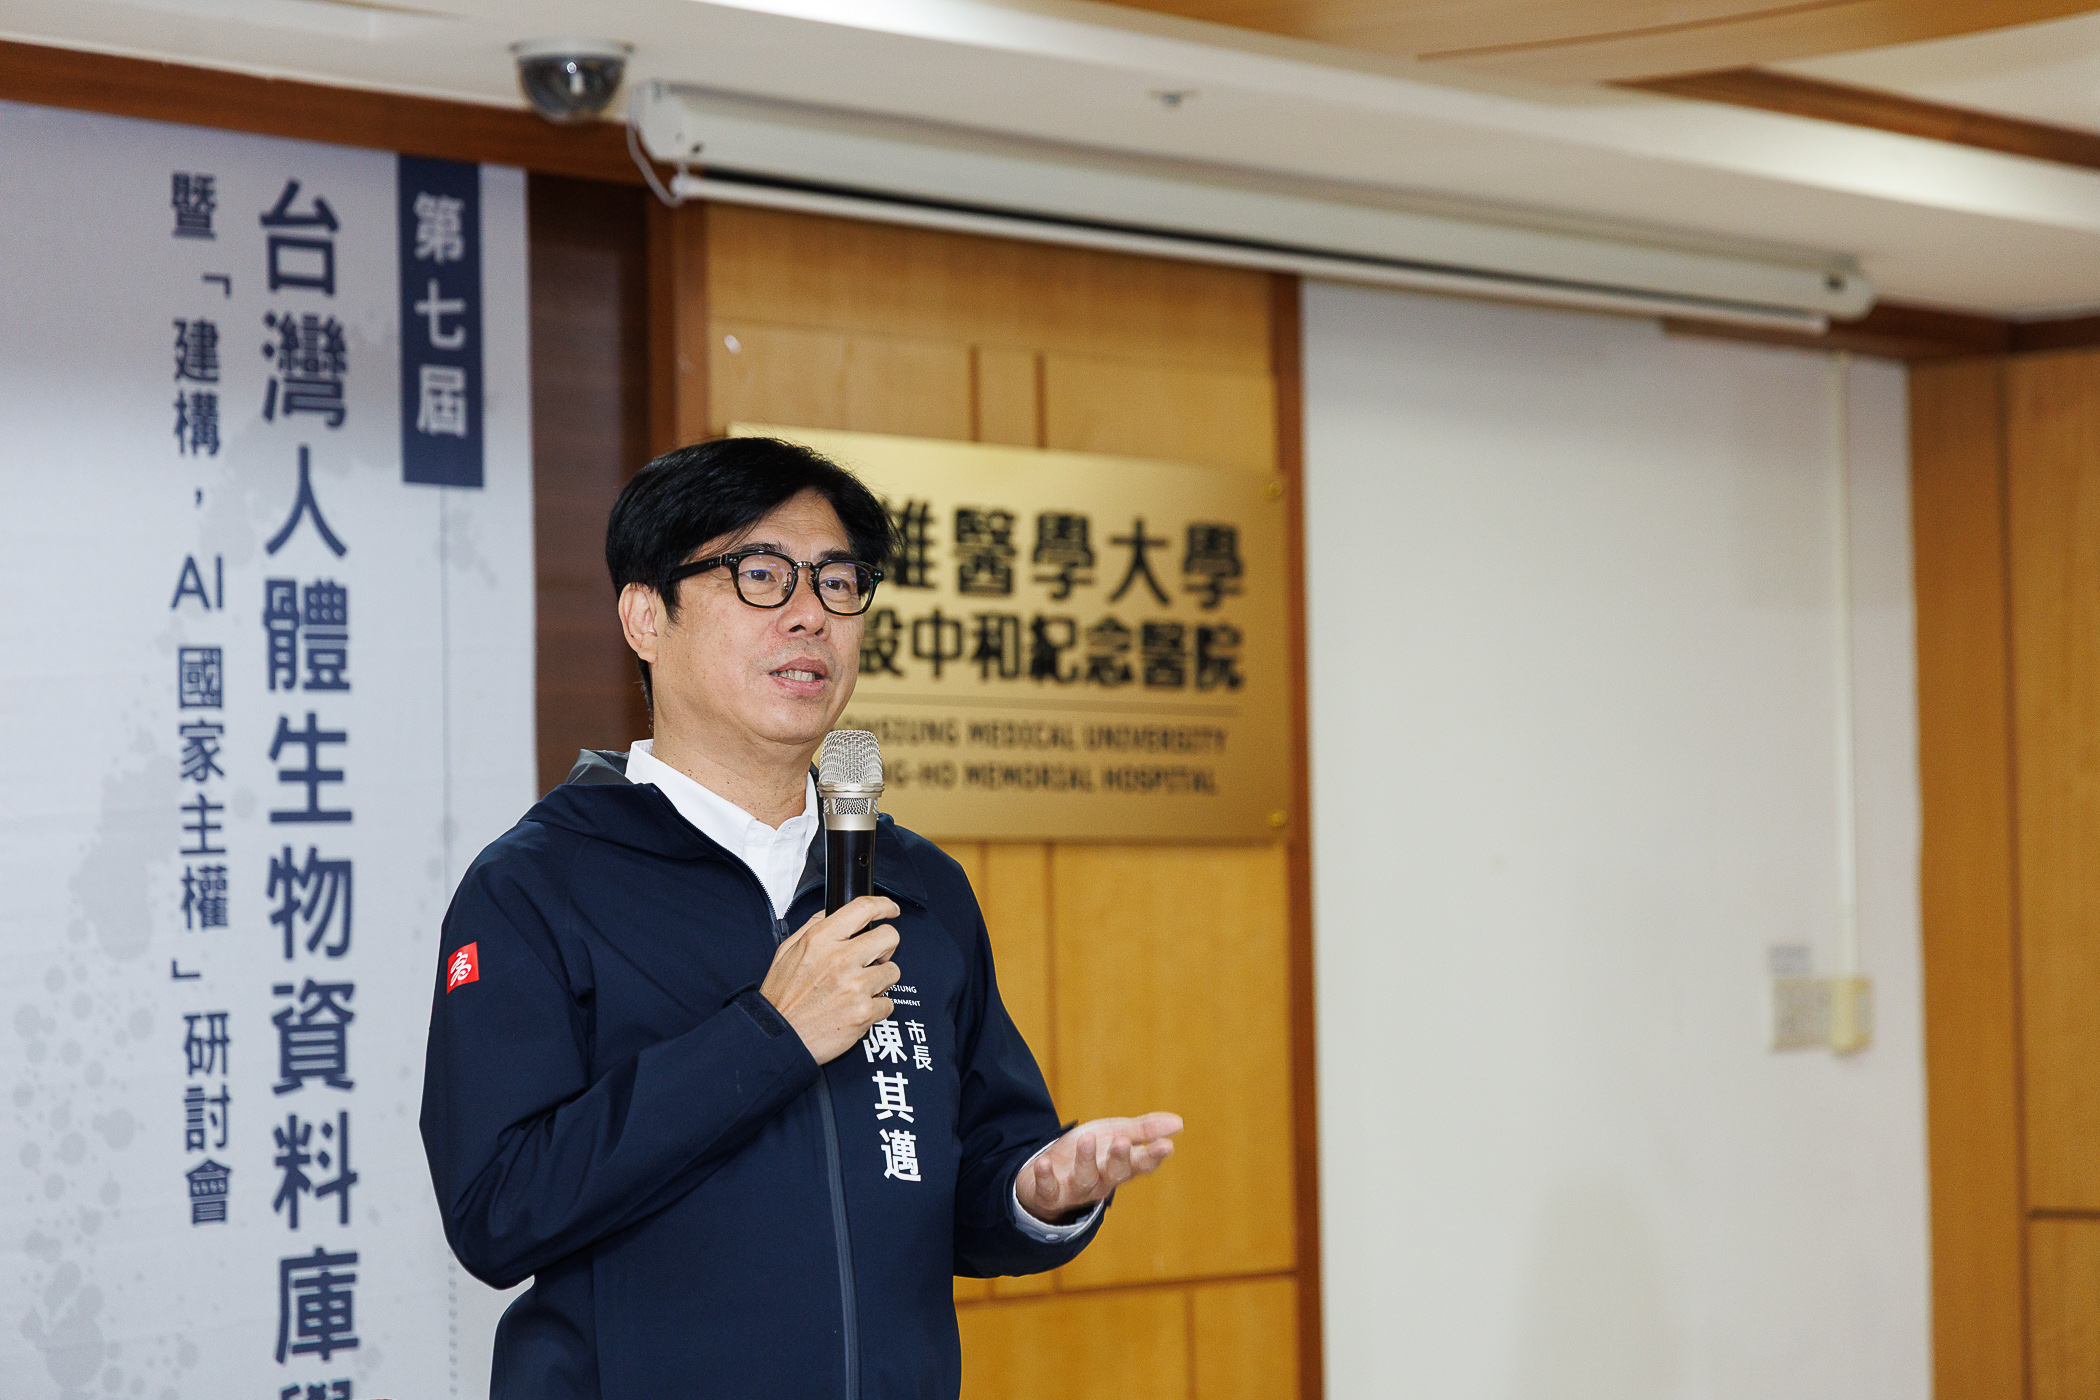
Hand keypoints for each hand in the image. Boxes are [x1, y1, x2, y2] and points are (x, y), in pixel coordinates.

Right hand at [759, 896, 901, 1063]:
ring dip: (881, 980)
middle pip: (889, 937)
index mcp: (820, 940)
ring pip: (893, 971)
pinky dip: (877, 1007)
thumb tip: (833, 911)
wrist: (780, 1037)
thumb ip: (813, 927)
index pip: (863, 908)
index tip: (890, 910)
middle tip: (876, 956)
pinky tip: (857, 1008)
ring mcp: (854, 987)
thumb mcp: (787, 952)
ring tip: (860, 988)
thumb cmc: (782, 998)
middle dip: (887, 946)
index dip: (884, 905)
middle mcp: (839, 960)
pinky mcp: (864, 1013)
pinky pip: (888, 1003)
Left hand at [1015, 1112, 1182, 1224]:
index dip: (1154, 1155)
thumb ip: (1144, 1130)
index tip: (1166, 1145)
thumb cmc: (1090, 1152)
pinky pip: (1049, 1190)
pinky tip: (1043, 1163)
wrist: (1050, 1172)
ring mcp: (1077, 1189)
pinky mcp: (1051, 1194)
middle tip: (1122, 1141)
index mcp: (1121, 1166)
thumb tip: (1179, 1123)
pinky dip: (1046, 1178)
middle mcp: (1102, 1181)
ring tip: (1086, 1139)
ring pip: (1085, 1180)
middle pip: (1115, 1173)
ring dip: (1086, 1161)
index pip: (1142, 1163)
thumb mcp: (1116, 1134)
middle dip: (1119, 1158)